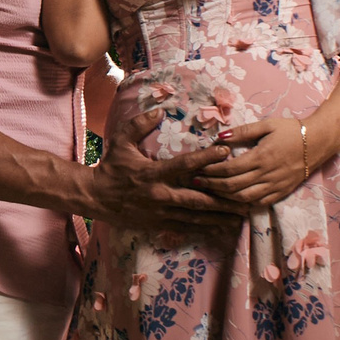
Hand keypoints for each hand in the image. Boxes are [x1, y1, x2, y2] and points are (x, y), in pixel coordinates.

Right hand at [87, 131, 247, 230]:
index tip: (226, 152)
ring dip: (220, 217)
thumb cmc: (110, 168)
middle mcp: (160, 194)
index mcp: (153, 173)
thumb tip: (159, 111)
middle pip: (198, 198)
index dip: (206, 158)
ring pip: (195, 217)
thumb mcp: (121, 142)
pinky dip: (204, 228)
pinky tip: (220, 229)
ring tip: (241, 216)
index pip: (185, 165)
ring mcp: (160, 213)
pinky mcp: (157, 224)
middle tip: (246, 197)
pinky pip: (185, 227)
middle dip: (224, 199)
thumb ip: (139, 125)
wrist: (93, 197)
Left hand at [203, 117, 310, 207]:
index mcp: (261, 157)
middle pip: (233, 186)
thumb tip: (219, 137)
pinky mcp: (281, 193)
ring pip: (244, 198)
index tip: (197, 169)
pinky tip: (231, 200)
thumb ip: (242, 132)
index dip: (211, 171)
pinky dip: (242, 204)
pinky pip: (259, 203)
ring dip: (224, 197)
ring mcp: (275, 186)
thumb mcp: (266, 125)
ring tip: (210, 191)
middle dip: (212, 185)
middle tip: (196, 182)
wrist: (319, 142)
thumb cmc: (291, 130)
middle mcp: (267, 174)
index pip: (229, 169)